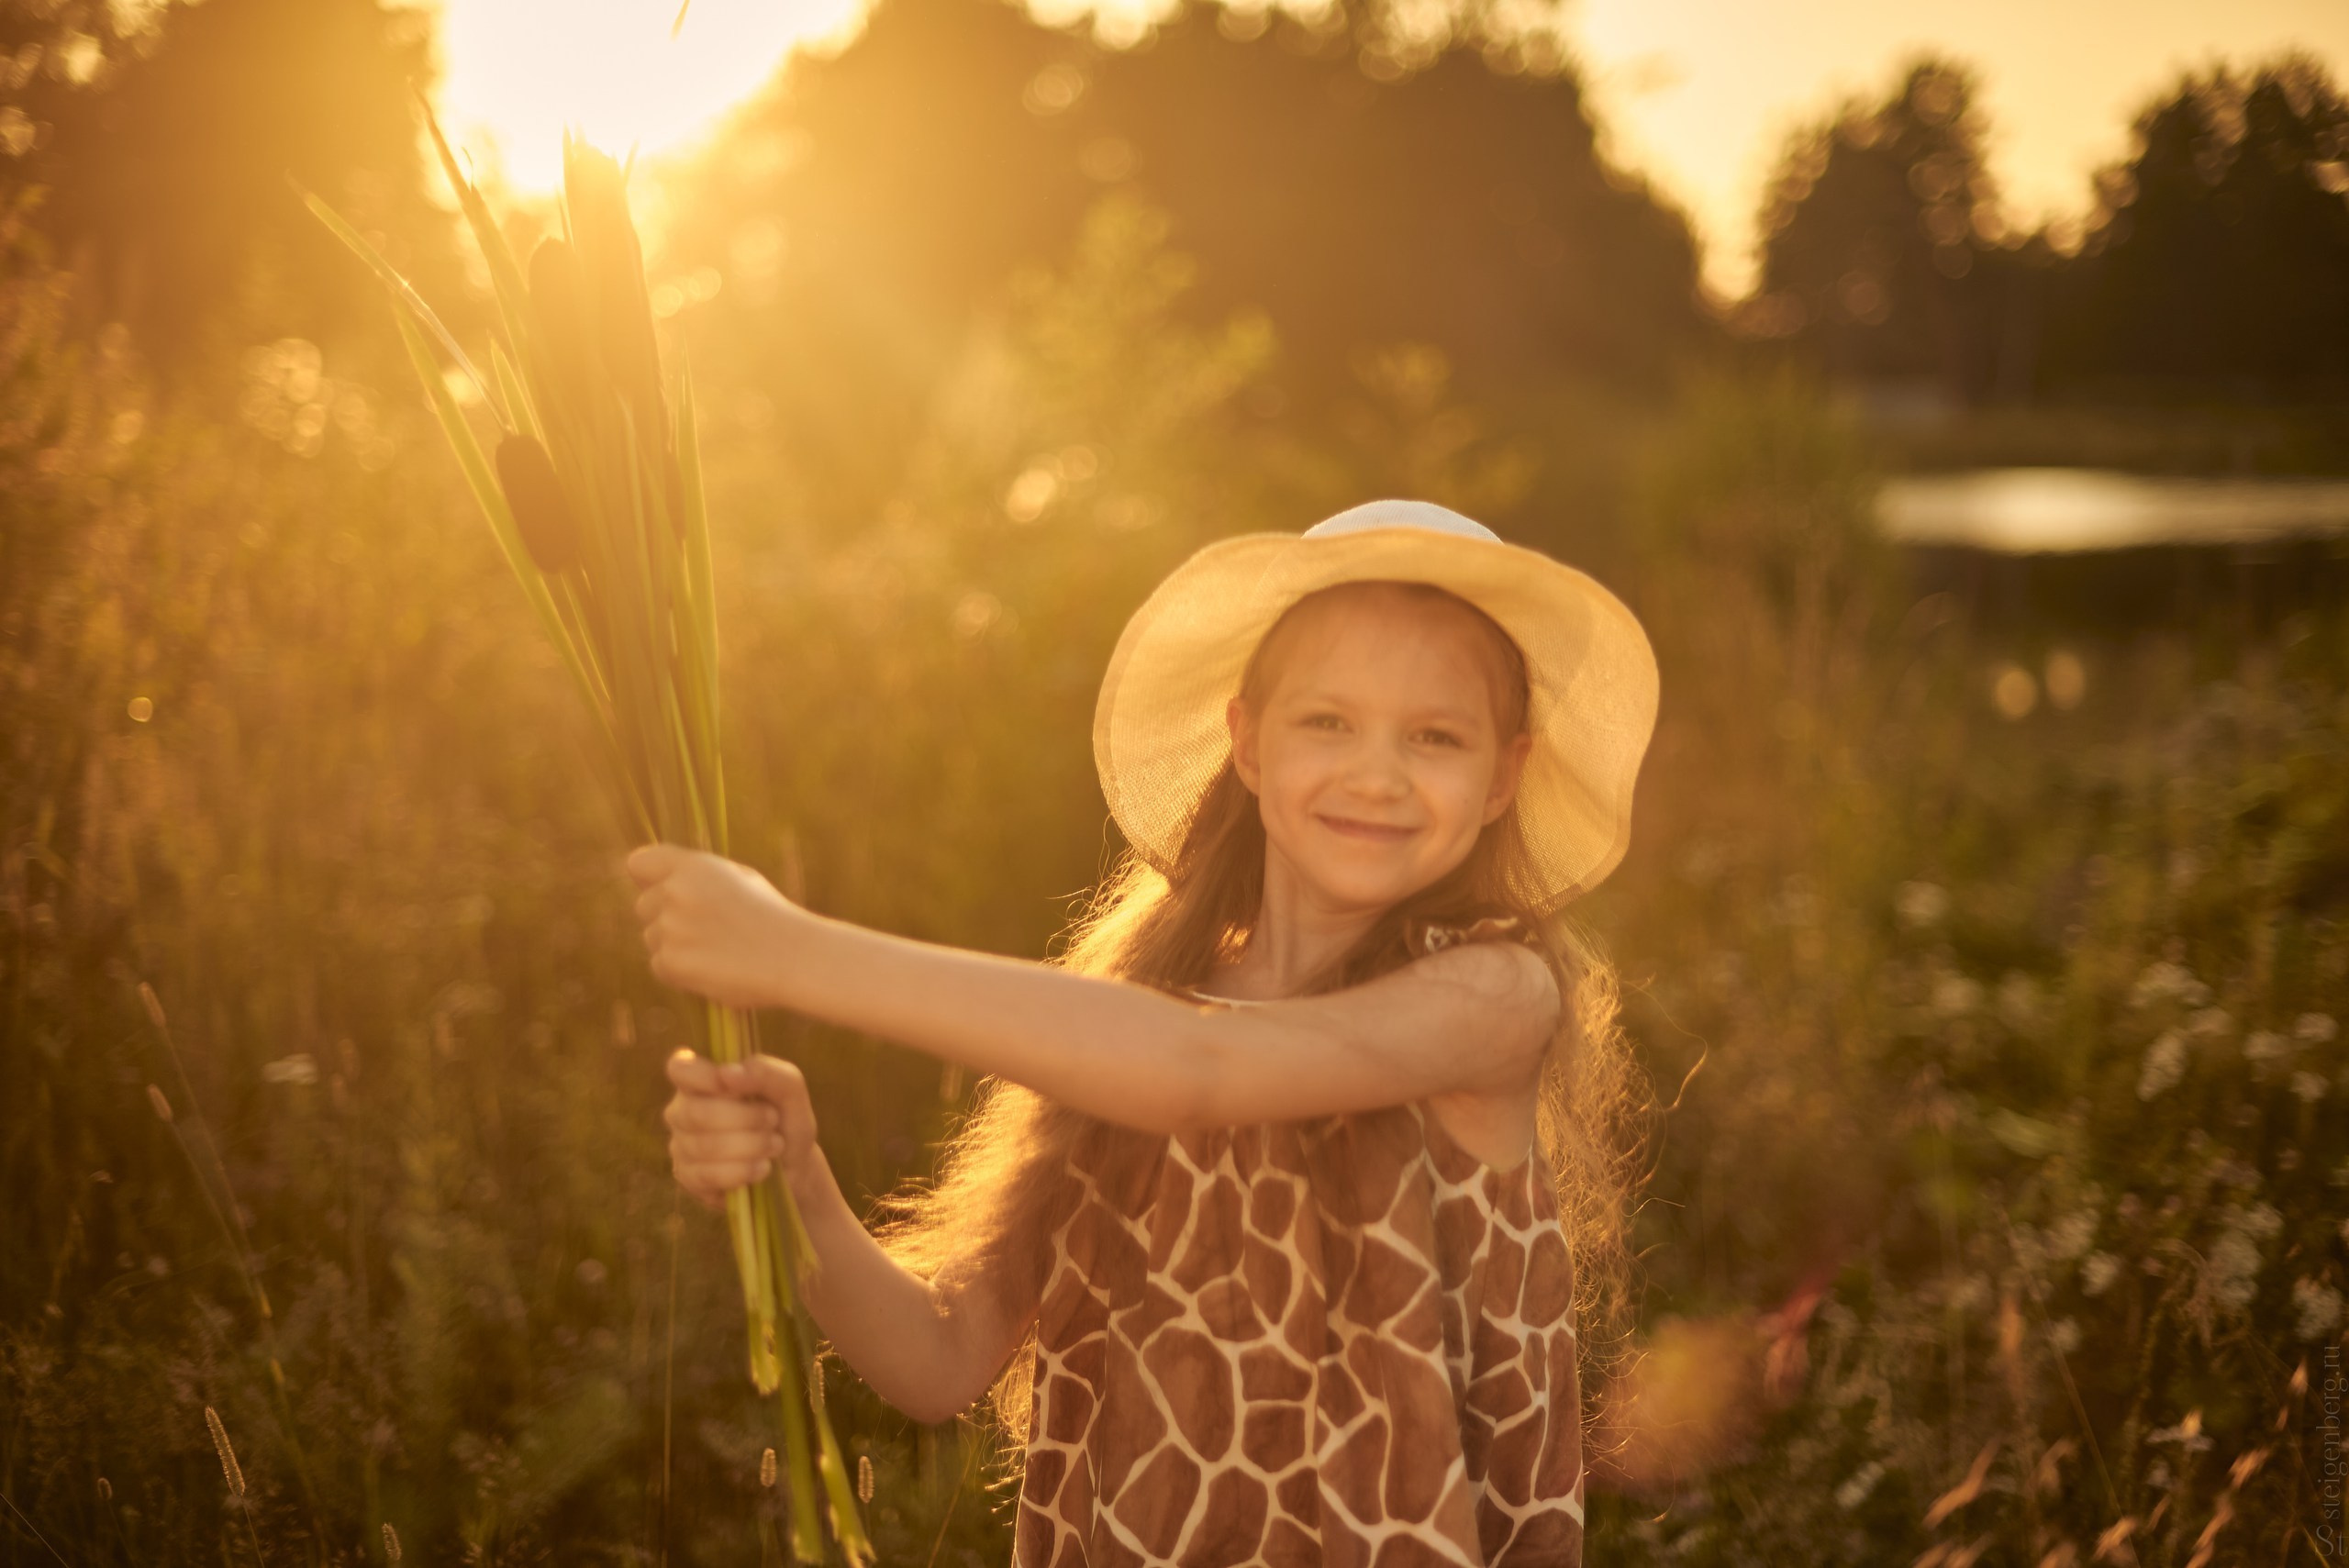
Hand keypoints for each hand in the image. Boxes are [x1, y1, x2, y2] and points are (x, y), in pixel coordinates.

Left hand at [626, 843, 798, 1009]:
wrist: (794, 956)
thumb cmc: (770, 916)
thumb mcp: (737, 878)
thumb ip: (695, 877)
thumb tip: (659, 882)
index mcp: (692, 867)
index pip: (639, 864)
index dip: (649, 878)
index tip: (662, 890)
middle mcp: (675, 893)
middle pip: (644, 906)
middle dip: (665, 917)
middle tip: (707, 929)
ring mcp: (670, 929)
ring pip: (652, 938)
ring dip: (675, 945)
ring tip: (717, 950)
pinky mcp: (670, 963)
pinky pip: (660, 966)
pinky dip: (680, 970)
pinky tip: (714, 967)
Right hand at [663, 1049, 826, 1208]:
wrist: (793, 1165)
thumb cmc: (784, 1118)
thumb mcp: (788, 1087)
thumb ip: (765, 1071)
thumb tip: (728, 1073)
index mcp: (701, 1080)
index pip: (680, 1069)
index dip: (704, 1077)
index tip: (735, 1087)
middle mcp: (682, 1110)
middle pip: (697, 1112)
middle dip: (746, 1118)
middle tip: (773, 1121)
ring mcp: (680, 1146)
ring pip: (706, 1146)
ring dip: (752, 1146)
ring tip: (774, 1145)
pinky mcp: (687, 1178)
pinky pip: (708, 1175)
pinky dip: (743, 1171)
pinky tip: (761, 1168)